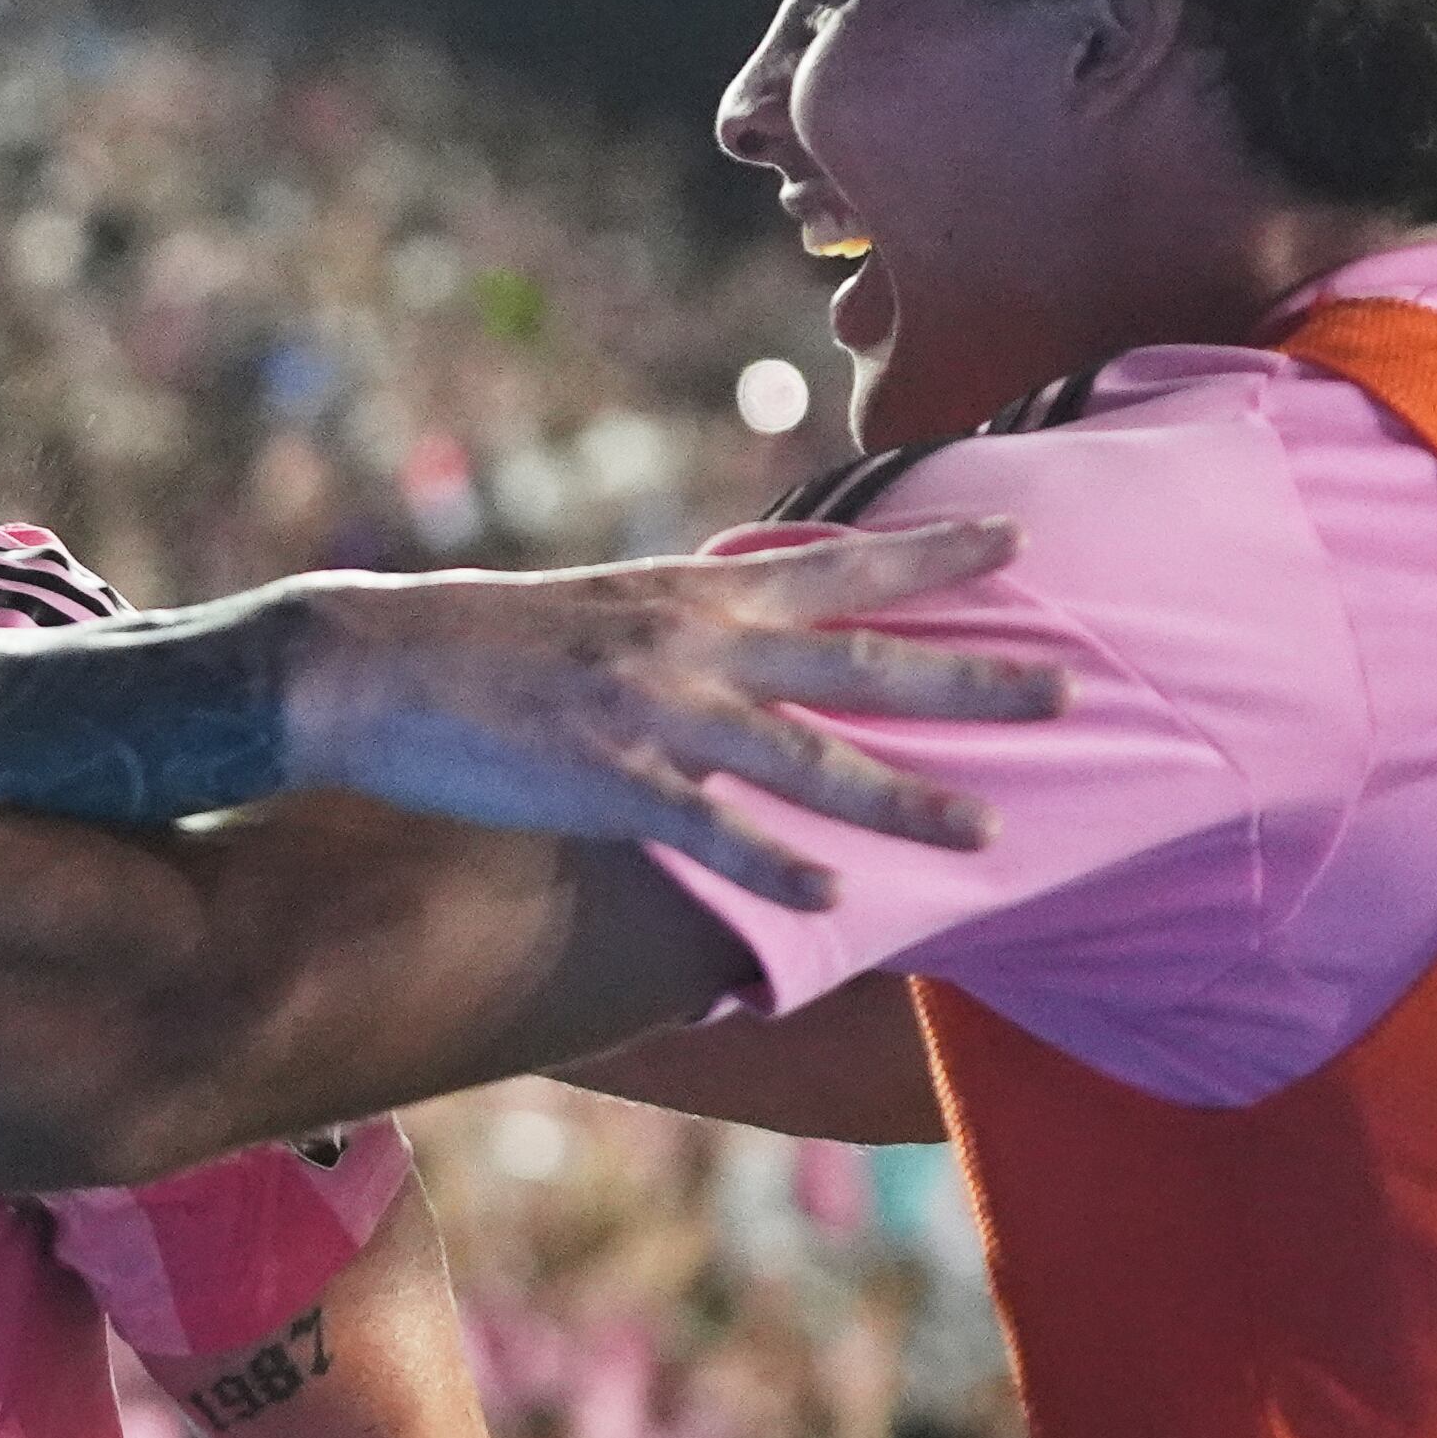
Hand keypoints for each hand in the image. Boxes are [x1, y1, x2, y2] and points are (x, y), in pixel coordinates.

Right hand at [285, 516, 1067, 902]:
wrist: (368, 661)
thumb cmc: (480, 643)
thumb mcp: (601, 609)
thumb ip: (683, 627)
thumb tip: (746, 641)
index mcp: (690, 595)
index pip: (838, 567)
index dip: (933, 555)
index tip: (1021, 542)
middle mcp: (690, 643)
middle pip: (859, 660)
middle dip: (969, 679)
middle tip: (1068, 691)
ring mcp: (651, 711)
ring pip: (805, 756)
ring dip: (901, 799)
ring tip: (983, 835)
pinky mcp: (603, 778)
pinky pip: (707, 828)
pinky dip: (771, 861)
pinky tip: (831, 895)